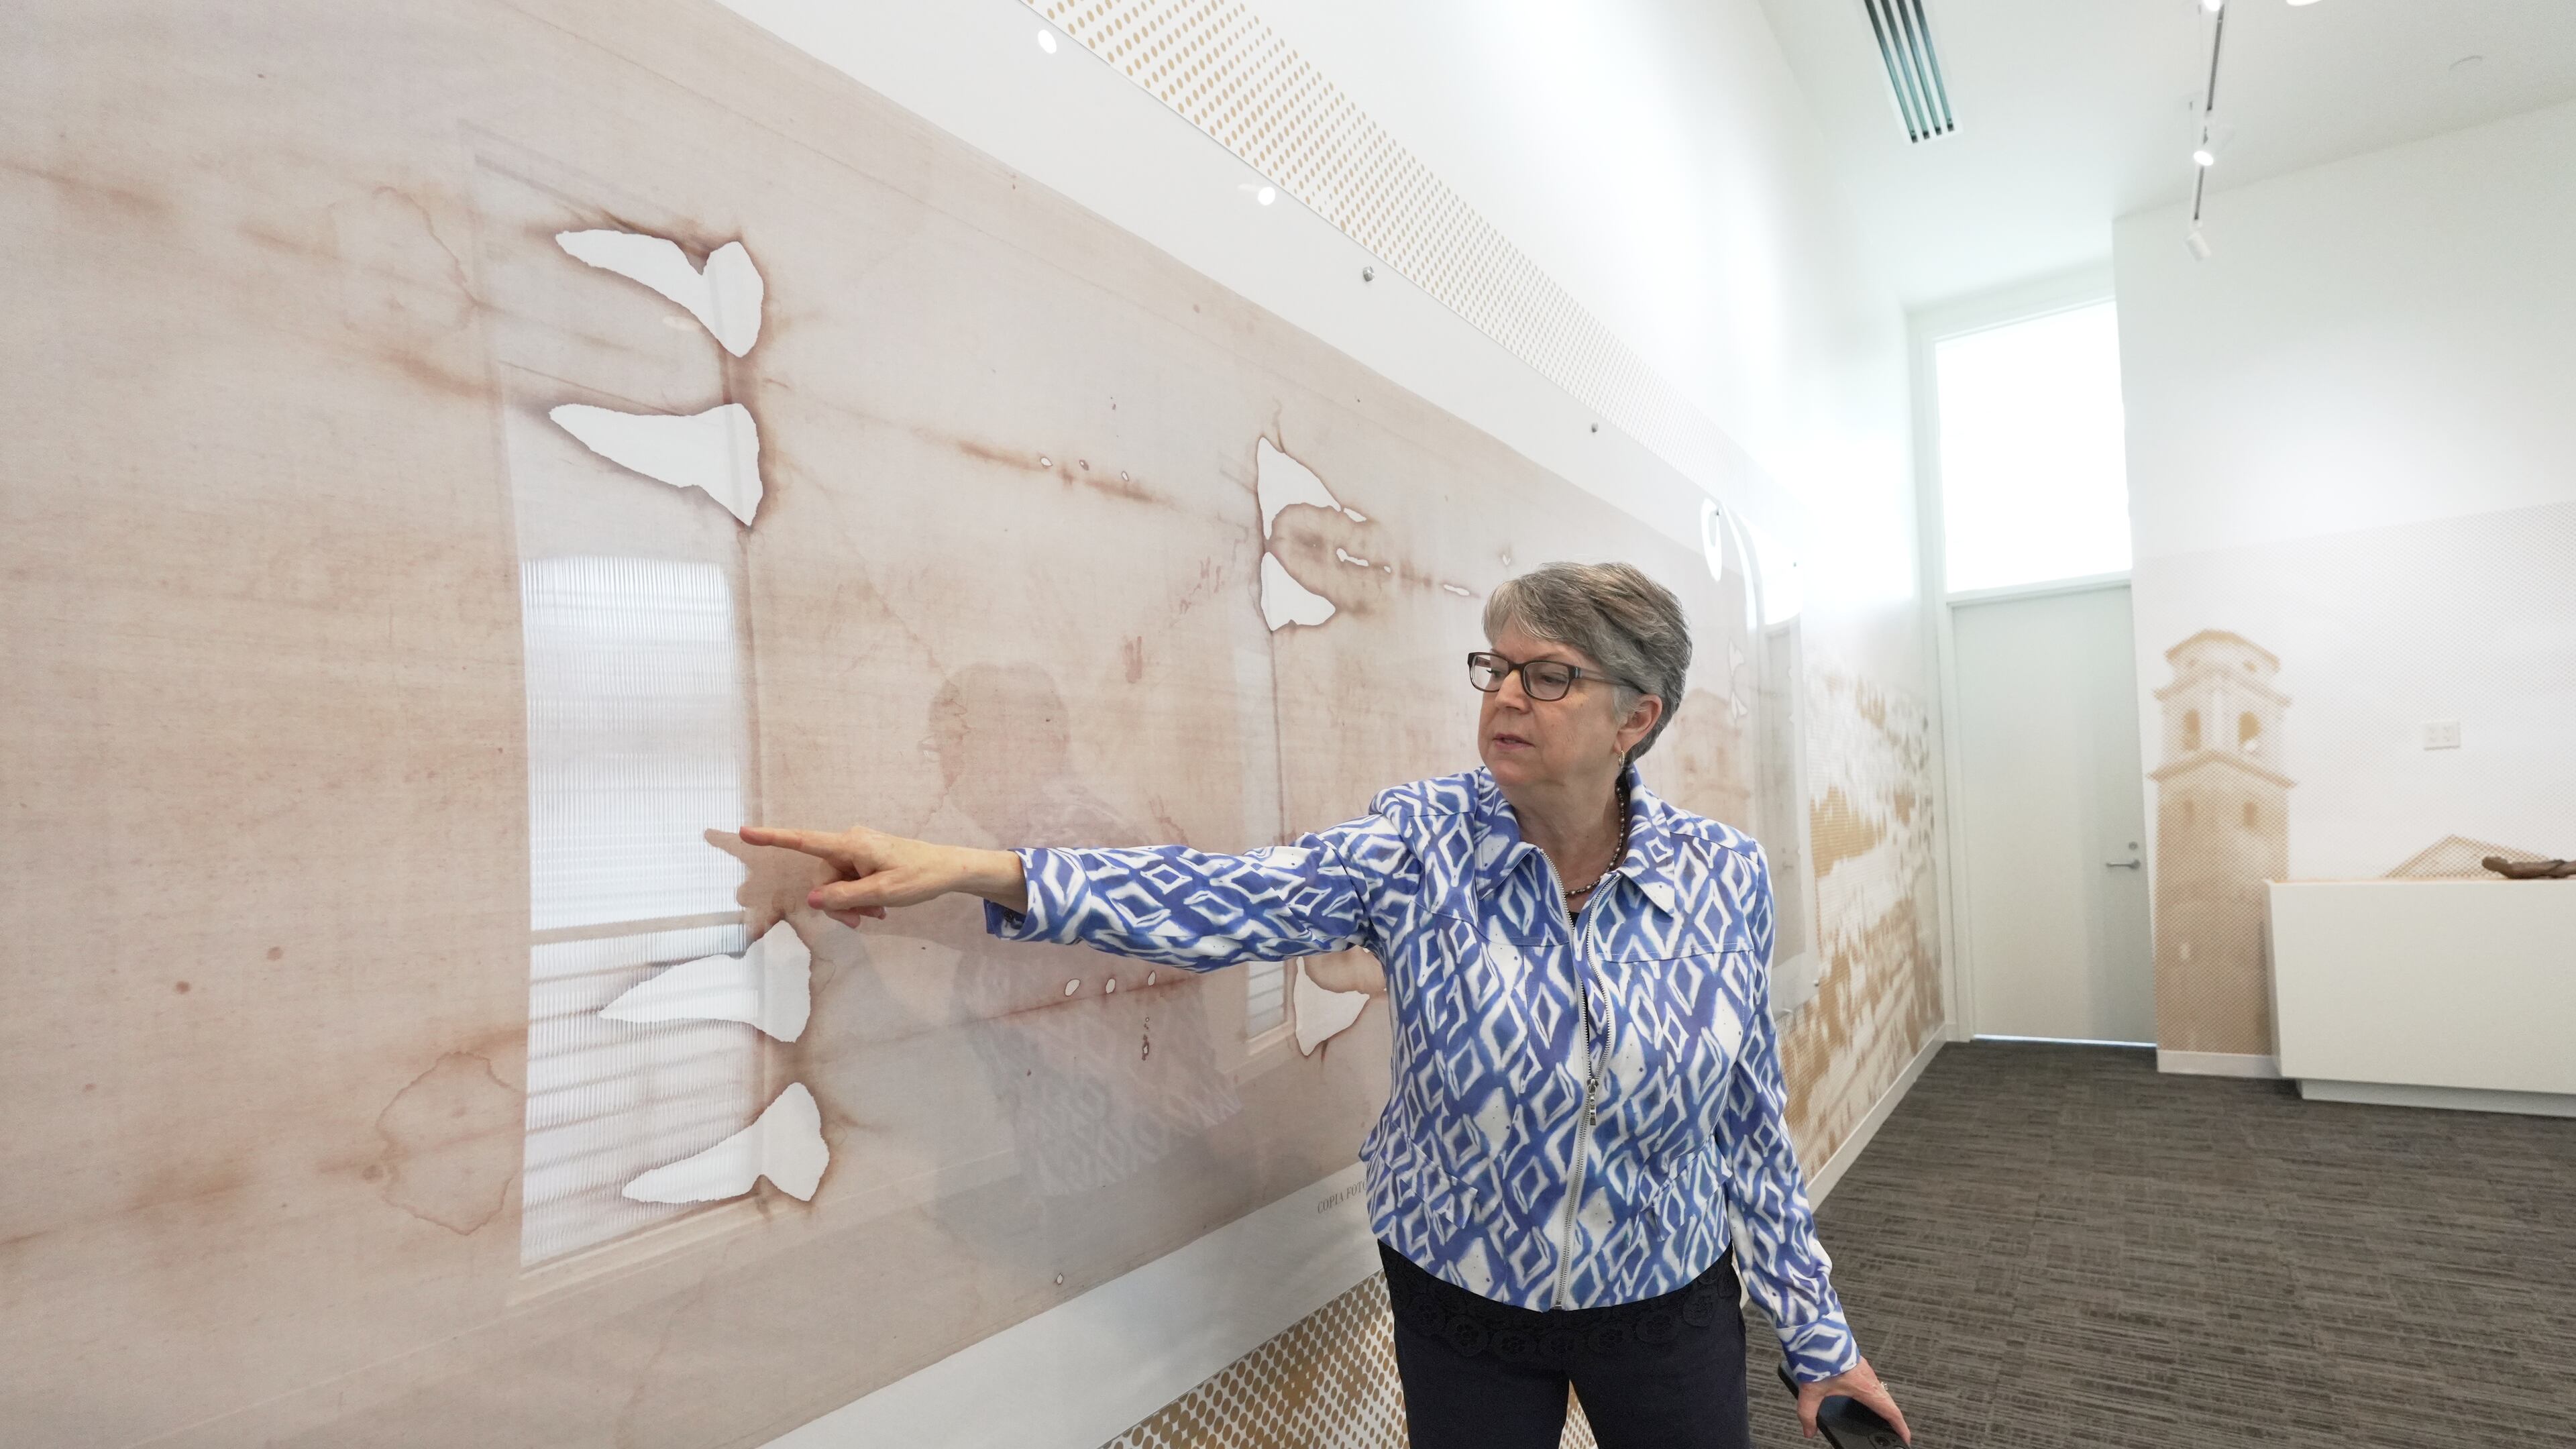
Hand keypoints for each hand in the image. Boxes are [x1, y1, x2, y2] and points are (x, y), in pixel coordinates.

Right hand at [734, 825, 1025, 925]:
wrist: (949, 869)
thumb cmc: (919, 877)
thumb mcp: (882, 893)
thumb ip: (845, 897)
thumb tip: (813, 897)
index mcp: (851, 844)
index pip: (804, 840)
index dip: (772, 838)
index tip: (744, 831)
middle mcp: (850, 841)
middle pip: (824, 876)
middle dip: (838, 902)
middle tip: (864, 921)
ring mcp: (859, 849)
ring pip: (837, 883)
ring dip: (852, 902)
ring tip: (879, 912)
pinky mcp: (867, 857)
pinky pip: (851, 880)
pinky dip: (860, 896)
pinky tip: (880, 906)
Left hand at [1797, 1358, 1909, 1443]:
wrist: (1816, 1329)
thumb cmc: (1819, 1355)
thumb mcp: (1811, 1391)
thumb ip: (1808, 1414)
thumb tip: (1808, 1430)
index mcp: (1865, 1387)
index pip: (1890, 1411)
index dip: (1900, 1427)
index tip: (1906, 1438)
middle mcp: (1868, 1377)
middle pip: (1887, 1402)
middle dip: (1892, 1418)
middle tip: (1895, 1429)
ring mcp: (1863, 1368)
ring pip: (1879, 1390)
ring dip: (1882, 1403)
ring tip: (1881, 1415)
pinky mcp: (1855, 1361)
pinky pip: (1870, 1380)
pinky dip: (1872, 1392)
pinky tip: (1861, 1394)